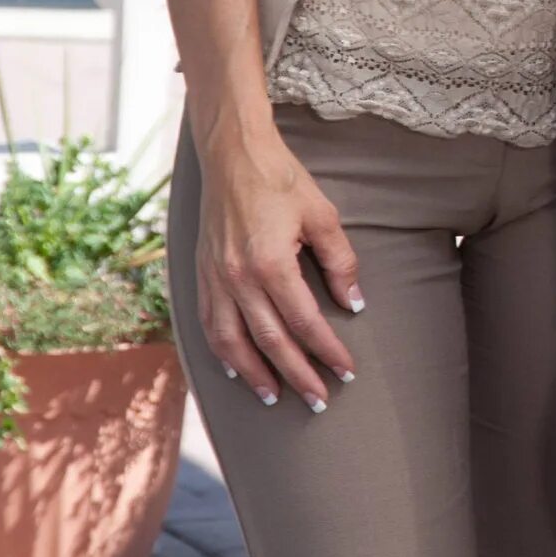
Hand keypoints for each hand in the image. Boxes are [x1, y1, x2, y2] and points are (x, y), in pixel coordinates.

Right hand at [192, 126, 362, 410]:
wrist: (233, 155)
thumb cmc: (282, 181)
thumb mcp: (322, 215)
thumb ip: (340, 261)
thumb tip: (354, 302)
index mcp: (271, 263)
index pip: (304, 322)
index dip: (327, 350)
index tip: (346, 370)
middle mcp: (237, 278)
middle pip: (270, 341)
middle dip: (297, 375)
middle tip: (319, 400)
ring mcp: (214, 279)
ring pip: (232, 343)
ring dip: (255, 375)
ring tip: (276, 398)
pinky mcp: (201, 275)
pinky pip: (208, 325)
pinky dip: (222, 352)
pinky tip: (237, 369)